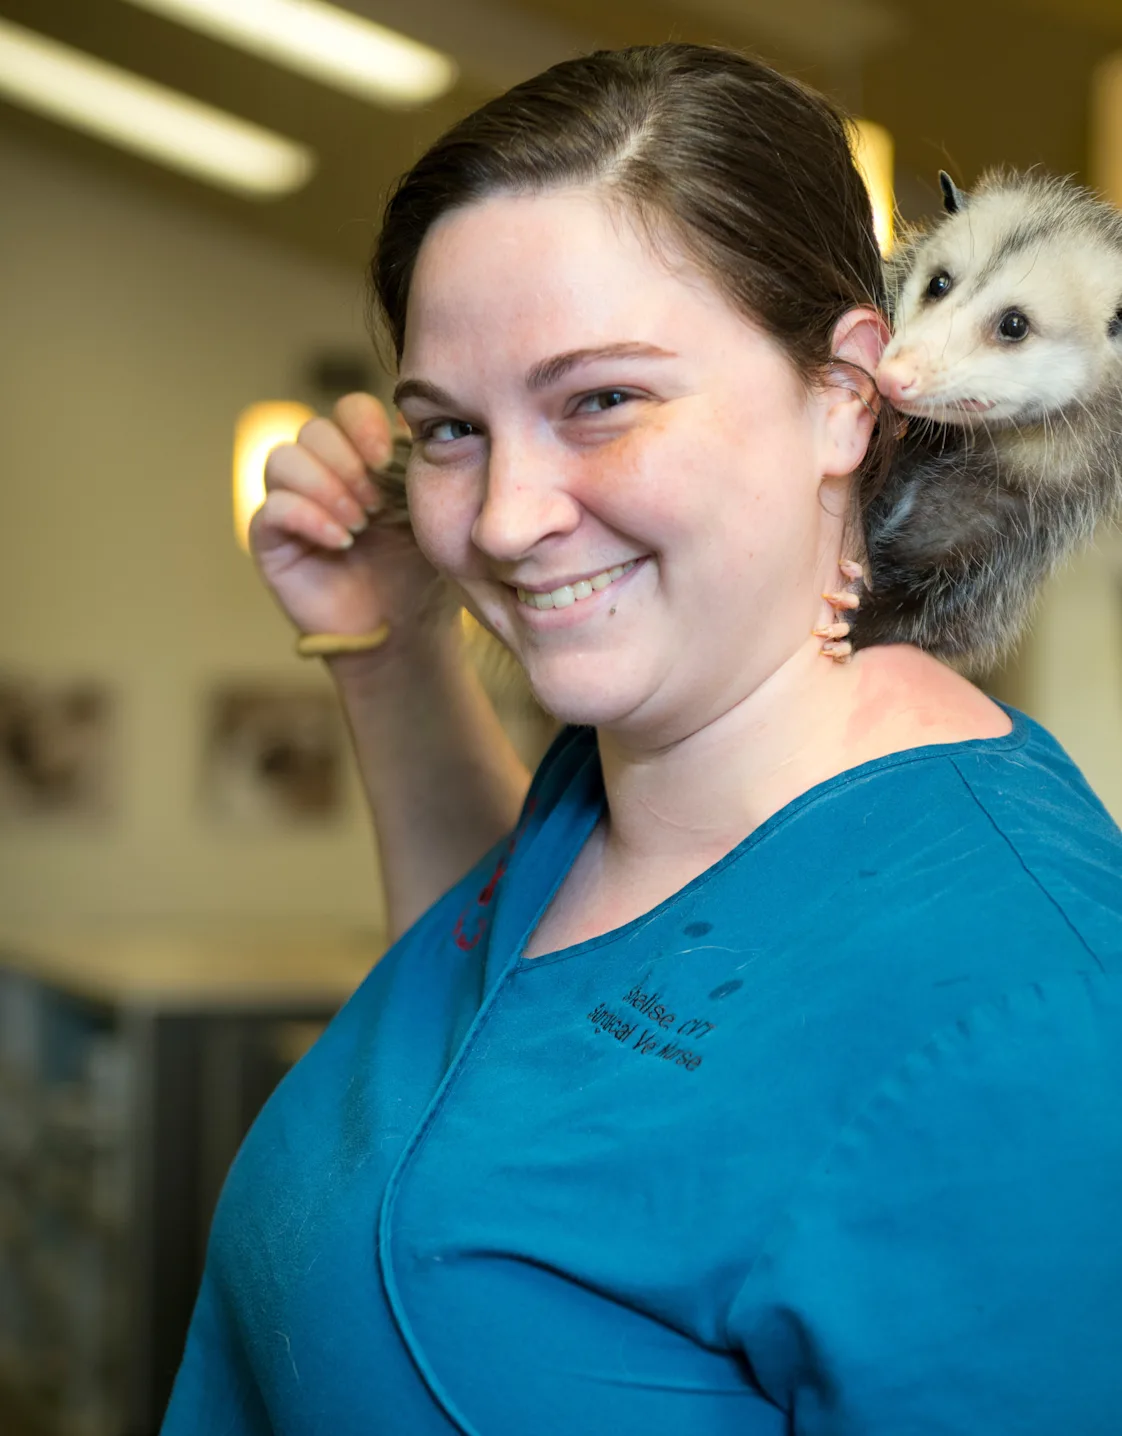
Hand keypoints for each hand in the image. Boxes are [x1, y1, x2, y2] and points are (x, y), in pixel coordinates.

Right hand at [250, 392, 447, 644]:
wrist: (406, 631)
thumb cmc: (420, 571)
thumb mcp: (431, 513)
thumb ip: (423, 467)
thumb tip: (424, 425)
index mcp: (360, 458)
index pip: (347, 410)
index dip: (363, 424)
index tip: (387, 456)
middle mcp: (320, 474)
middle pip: (312, 430)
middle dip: (346, 462)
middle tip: (376, 504)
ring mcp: (291, 505)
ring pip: (282, 460)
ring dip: (325, 486)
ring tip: (359, 524)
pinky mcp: (270, 541)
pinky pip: (270, 509)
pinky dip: (307, 518)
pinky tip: (341, 541)